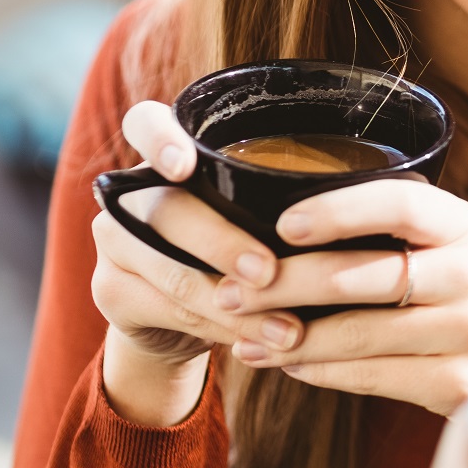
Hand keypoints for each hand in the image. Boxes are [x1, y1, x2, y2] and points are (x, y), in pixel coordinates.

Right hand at [92, 101, 302, 425]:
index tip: (185, 166)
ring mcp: (115, 243)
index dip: (159, 140)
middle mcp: (132, 195)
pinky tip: (259, 342)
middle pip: (168, 210)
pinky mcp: (112, 292)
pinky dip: (223, 330)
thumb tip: (355, 222)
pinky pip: (172, 311)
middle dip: (223, 244)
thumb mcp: (254, 218)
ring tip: (287, 328)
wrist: (179, 318)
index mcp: (166, 159)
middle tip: (269, 273)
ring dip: (235, 305)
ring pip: (174, 271)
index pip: (145, 124)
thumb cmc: (237, 252)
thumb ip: (274, 207)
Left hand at [217, 179, 467, 414]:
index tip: (283, 223)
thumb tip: (292, 243)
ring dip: (292, 339)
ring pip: (359, 333)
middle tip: (229, 293)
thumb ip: (408, 242)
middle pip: (363, 275)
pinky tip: (296, 368)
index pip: (401, 204)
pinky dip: (326, 373)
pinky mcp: (462, 385)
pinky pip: (375, 377)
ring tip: (248, 340)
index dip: (339, 210)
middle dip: (284, 286)